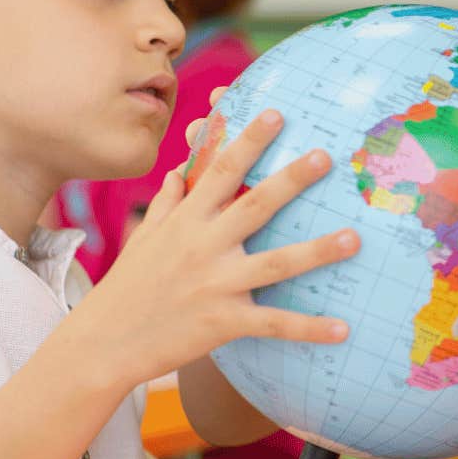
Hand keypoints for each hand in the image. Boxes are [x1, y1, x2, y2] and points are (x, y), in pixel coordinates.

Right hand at [68, 108, 358, 394]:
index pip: (219, 172)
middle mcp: (203, 247)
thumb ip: (167, 203)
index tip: (275, 114)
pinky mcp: (223, 322)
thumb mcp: (144, 238)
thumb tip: (179, 170)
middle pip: (254, 206)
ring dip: (317, 252)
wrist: (102, 344)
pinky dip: (309, 328)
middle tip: (325, 155)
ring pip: (275, 264)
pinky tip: (344, 329)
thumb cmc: (128, 286)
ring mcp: (215, 285)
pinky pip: (274, 324)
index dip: (247, 141)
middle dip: (290, 179)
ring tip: (355, 238)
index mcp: (186, 221)